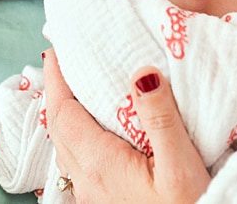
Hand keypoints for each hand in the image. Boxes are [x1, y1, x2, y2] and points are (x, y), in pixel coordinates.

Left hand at [43, 49, 208, 202]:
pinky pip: (80, 160)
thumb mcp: (180, 164)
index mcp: (100, 162)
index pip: (63, 112)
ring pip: (67, 146)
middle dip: (59, 91)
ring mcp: (93, 194)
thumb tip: (141, 72)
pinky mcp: (105, 201)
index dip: (57, 79)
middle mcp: (87, 179)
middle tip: (69, 61)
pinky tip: (100, 131)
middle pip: (59, 127)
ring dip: (67, 114)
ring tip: (82, 89)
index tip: (56, 48)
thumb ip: (160, 117)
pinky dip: (80, 134)